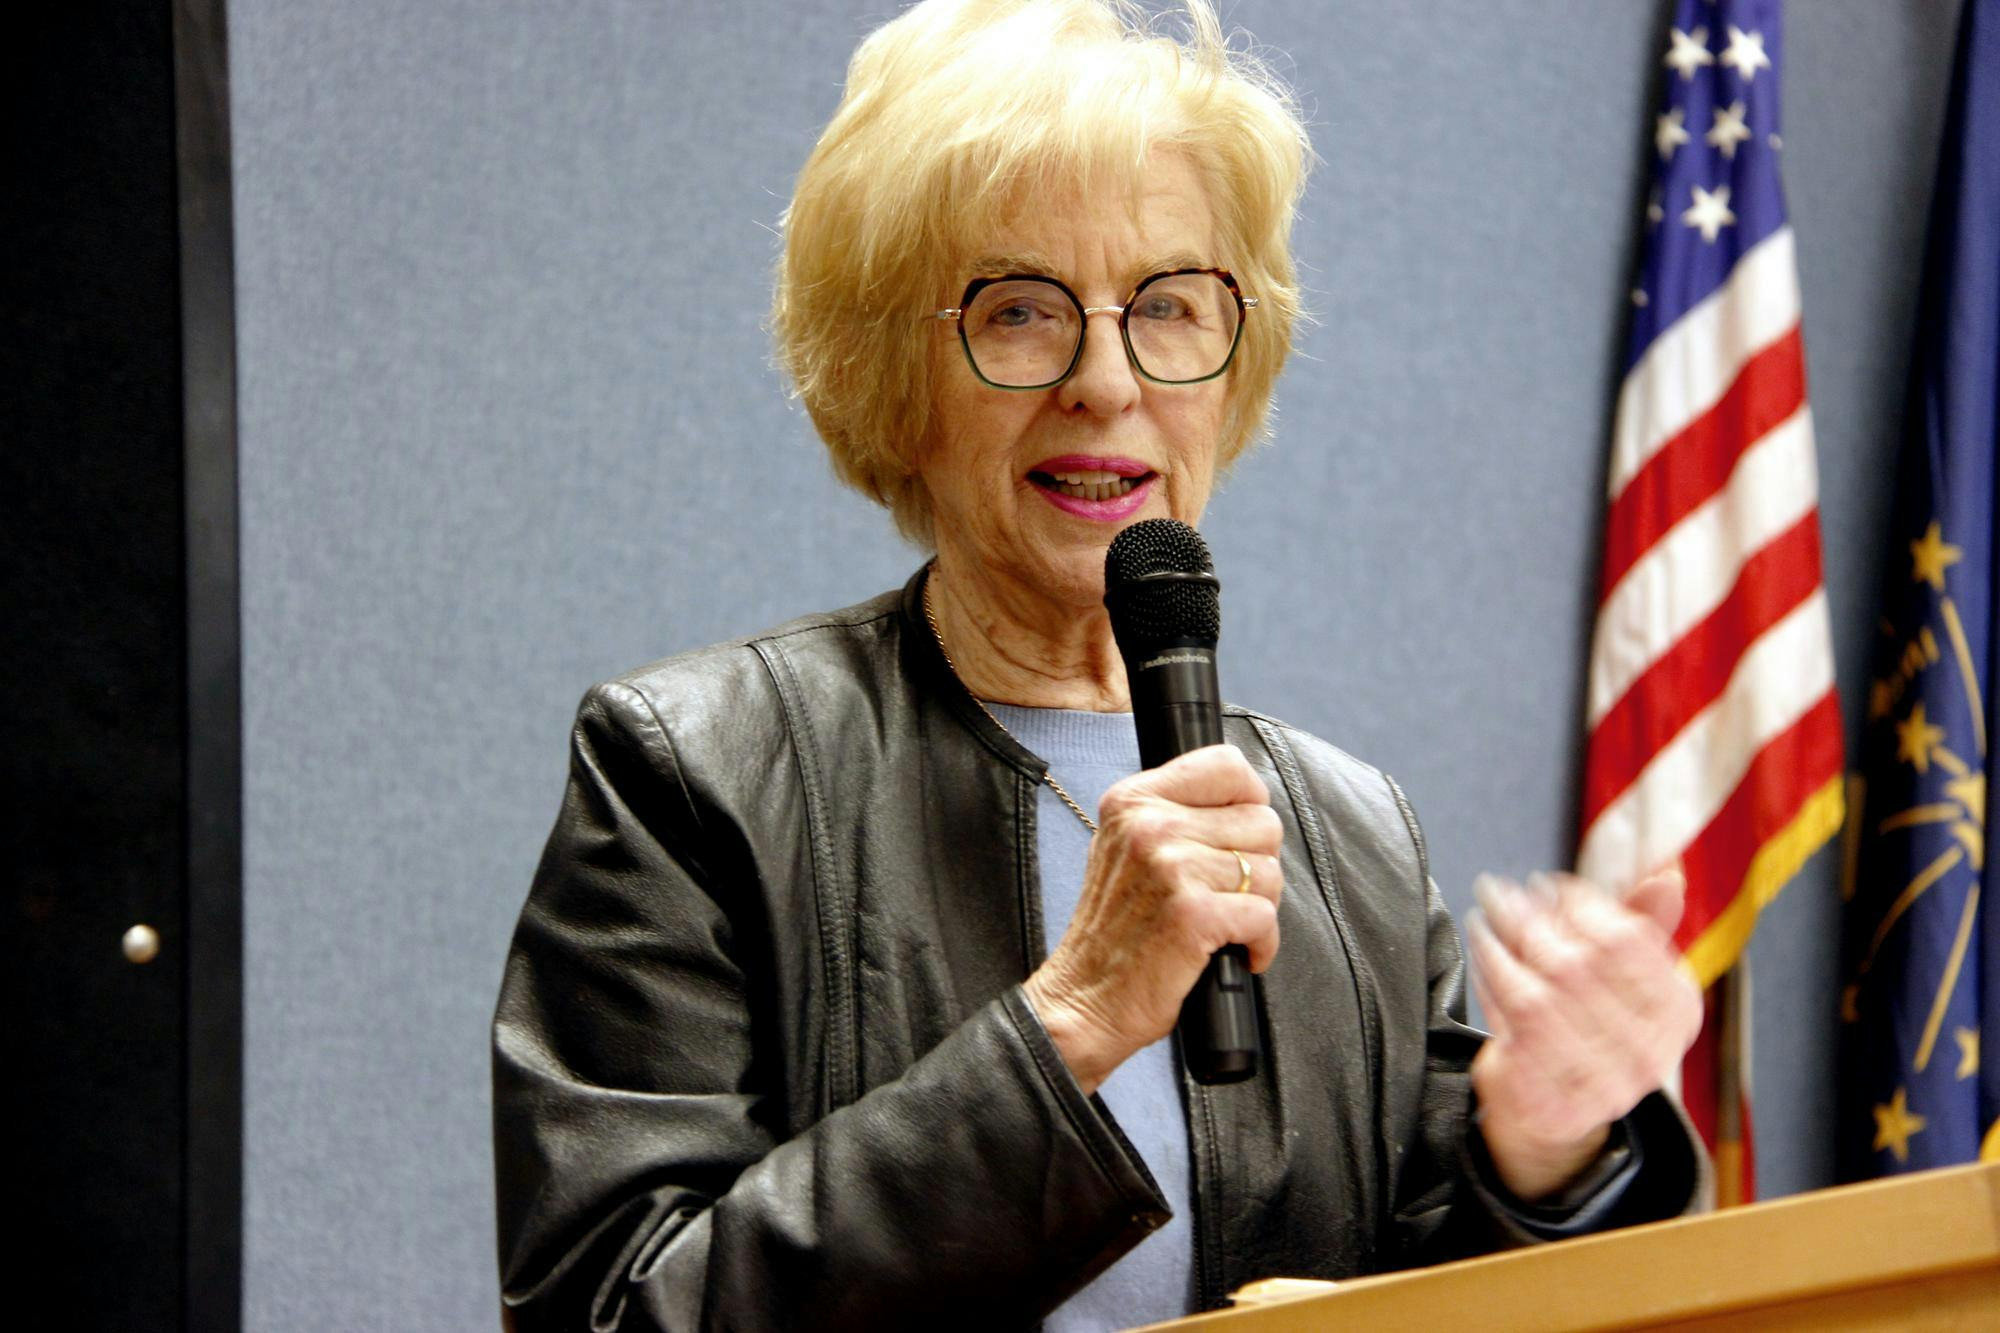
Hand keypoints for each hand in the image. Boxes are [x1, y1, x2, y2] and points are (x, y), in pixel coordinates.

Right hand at [1023, 744, 1283, 1093]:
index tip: (1240, 836)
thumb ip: (1174, 814)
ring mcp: (1171, 867)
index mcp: (1133, 800)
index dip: (1250, 800)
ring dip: (1258, 908)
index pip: (1226, 764)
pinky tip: (1233, 954)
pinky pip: (1265, 916)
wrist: (1083, 999)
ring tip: (1222, 926)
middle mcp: (1149, 824)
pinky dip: (1261, 945)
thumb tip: (1247, 802)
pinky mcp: (1193, 914)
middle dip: (1256, 864)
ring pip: (1269, 872)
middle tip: (1223, 895)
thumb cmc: (1116, 930)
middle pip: (1261, 822)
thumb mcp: (1125, 848)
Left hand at [1466, 867, 1701, 1201]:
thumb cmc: (1591, 1021)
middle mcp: (1649, 1053)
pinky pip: (1513, 1026)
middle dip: (1531, 919)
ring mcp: (1602, 1082)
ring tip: (1484, 918)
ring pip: (1542, 995)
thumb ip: (1643, 922)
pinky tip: (1481, 955)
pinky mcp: (1551, 1097)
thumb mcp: (1626, 973)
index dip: (1582, 904)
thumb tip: (1668, 874)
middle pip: (1580, 965)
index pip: (1629, 941)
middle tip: (1500, 893)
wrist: (1558, 1107)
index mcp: (1677, 1010)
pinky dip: (1490, 980)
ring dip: (1503, 946)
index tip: (1546, 885)